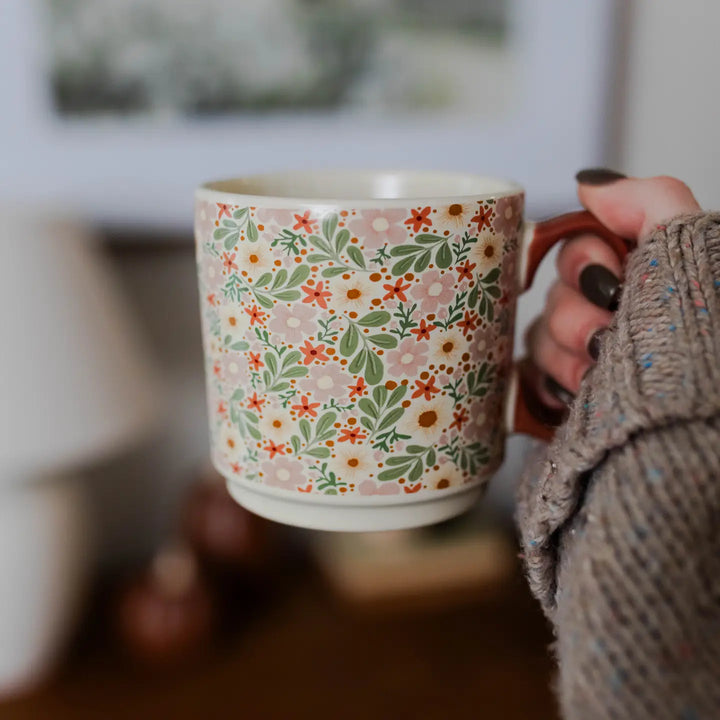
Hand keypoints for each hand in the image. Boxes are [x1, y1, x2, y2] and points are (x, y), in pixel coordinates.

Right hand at [529, 170, 700, 407]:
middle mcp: (605, 311)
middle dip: (576, 318)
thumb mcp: (689, 252)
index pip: (573, 251)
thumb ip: (648, 200)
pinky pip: (532, 380)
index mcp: (630, 275)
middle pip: (553, 298)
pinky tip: (577, 392)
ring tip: (598, 373)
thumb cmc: (696, 331)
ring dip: (566, 357)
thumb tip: (588, 183)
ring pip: (540, 341)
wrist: (695, 410)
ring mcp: (583, 355)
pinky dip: (552, 386)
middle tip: (605, 335)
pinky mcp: (567, 394)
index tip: (613, 283)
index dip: (582, 263)